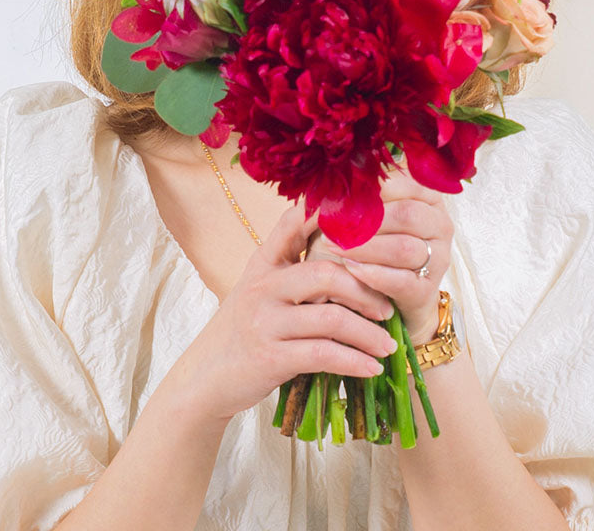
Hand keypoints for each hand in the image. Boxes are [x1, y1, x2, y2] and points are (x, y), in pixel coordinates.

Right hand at [178, 203, 397, 424]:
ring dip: (367, 334)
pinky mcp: (270, 357)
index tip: (366, 216)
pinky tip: (371, 368)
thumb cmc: (243, 330)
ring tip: (388, 344)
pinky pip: (323, 355)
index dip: (328, 215)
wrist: (205, 378)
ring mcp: (265, 321)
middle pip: (326, 274)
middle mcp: (264, 286)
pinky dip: (354, 362)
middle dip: (365, 290)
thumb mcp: (259, 288)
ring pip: (331, 319)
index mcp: (264, 263)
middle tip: (387, 307)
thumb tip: (348, 253)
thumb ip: (292, 267)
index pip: (294, 224)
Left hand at [323, 167, 452, 343]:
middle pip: (406, 215)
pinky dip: (373, 274)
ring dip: (365, 247)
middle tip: (334, 223)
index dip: (371, 189)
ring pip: (403, 248)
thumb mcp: (375, 214)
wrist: (396, 294)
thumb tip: (337, 176)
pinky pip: (401, 280)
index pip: (404, 184)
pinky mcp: (426, 290)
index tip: (341, 194)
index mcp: (429, 198)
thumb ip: (365, 194)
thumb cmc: (379, 243)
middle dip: (367, 219)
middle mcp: (440, 225)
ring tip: (335, 246)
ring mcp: (438, 258)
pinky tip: (350, 268)